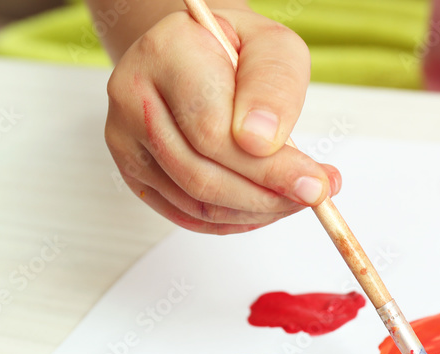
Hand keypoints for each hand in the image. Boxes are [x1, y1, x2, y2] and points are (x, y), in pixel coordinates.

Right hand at [103, 9, 340, 234]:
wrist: (195, 53)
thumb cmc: (236, 49)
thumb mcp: (272, 46)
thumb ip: (273, 86)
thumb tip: (261, 143)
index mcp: (164, 53)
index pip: (211, 130)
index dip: (267, 167)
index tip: (314, 183)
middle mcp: (132, 96)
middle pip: (199, 174)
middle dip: (266, 196)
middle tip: (312, 196)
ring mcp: (124, 139)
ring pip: (193, 201)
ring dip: (253, 212)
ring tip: (294, 199)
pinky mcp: (132, 171)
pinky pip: (185, 214)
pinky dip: (232, 221)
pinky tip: (263, 207)